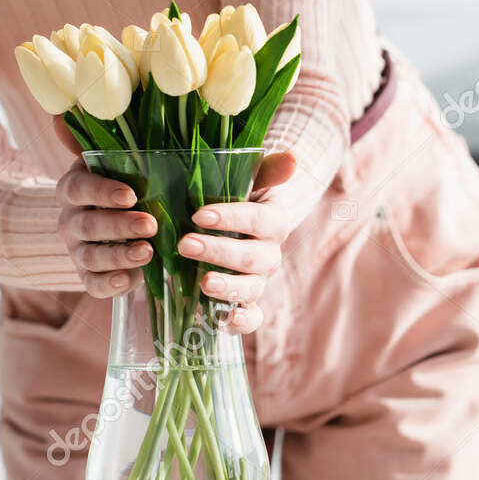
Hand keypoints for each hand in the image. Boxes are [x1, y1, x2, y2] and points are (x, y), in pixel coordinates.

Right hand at [54, 120, 157, 296]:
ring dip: (118, 256)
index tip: (131, 194)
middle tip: (150, 224)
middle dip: (119, 226)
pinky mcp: (87, 275)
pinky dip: (110, 285)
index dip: (102, 192)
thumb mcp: (108, 160)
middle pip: (87, 225)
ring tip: (147, 253)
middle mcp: (69, 220)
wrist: (102, 219)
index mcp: (72, 187)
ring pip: (90, 257)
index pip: (79, 188)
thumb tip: (63, 113)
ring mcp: (76, 250)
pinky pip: (92, 284)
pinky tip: (132, 280)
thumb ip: (95, 139)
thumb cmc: (116, 182)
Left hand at [178, 151, 297, 333]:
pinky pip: (252, 318)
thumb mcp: (250, 178)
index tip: (199, 214)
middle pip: (252, 257)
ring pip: (250, 289)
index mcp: (274, 220)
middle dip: (219, 251)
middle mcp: (270, 253)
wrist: (241, 225)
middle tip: (186, 244)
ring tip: (203, 283)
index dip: (231, 218)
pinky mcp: (248, 302)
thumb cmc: (238, 196)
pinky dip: (241, 322)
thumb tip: (292, 157)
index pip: (259, 219)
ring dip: (228, 287)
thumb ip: (268, 169)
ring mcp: (259, 281)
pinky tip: (221, 320)